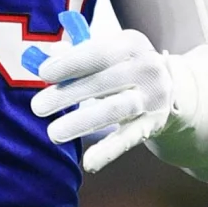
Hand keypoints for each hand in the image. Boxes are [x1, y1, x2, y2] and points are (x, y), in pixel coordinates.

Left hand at [30, 27, 180, 172]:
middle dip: (67, 95)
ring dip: (81, 122)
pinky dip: (109, 151)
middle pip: (102, 82)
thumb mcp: (107, 54)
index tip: (43, 74)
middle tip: (37, 107)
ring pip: (114, 110)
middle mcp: (147, 68)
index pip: (97, 52)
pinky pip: (129, 138)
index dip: (70, 63)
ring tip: (53, 133)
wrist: (170, 89)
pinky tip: (89, 163)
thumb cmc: (123, 67)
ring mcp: (153, 97)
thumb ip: (77, 53)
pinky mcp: (153, 123)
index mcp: (132, 43)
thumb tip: (48, 52)